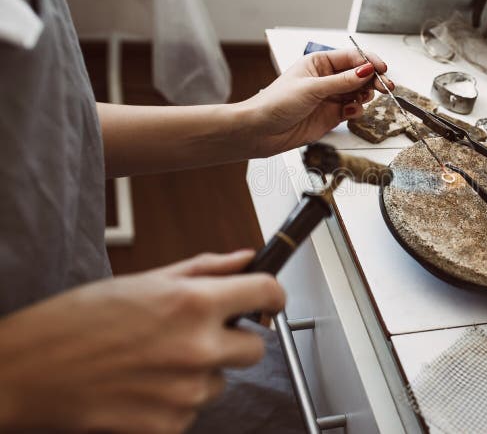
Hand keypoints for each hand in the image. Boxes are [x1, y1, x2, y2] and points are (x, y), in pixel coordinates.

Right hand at [0, 250, 283, 432]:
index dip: (272, 294)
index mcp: (192, 303)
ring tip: (154, 361)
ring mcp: (185, 394)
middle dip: (235, 339)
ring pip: (221, 381)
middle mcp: (197, 349)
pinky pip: (193, 411)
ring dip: (200, 372)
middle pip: (256, 348)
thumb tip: (245, 258)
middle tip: (198, 333)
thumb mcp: (143, 280)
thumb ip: (204, 270)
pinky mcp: (168, 427)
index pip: (267, 293)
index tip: (268, 299)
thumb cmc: (75, 322)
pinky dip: (176, 401)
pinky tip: (142, 386)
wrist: (25, 372)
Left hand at [235, 48, 391, 155]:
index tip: (382, 69)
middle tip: (385, 86)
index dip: (369, 62)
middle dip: (373, 80)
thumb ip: (343, 81)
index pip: (351, 57)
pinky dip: (356, 111)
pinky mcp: (332, 115)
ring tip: (361, 100)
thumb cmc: (276, 103)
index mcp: (319, 63)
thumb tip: (366, 70)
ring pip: (359, 93)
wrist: (261, 131)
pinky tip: (349, 112)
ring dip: (365, 96)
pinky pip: (352, 109)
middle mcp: (326, 78)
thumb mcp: (312, 88)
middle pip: (359, 75)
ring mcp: (330, 97)